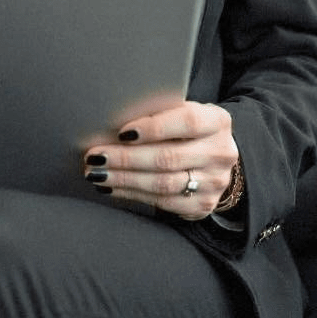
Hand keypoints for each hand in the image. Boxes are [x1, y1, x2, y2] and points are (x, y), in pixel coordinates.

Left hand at [83, 102, 237, 220]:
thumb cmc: (187, 128)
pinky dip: (132, 194)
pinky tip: (112, 187)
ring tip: (97, 173)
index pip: (187, 122)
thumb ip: (160, 112)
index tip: (122, 132)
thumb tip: (113, 115)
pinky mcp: (202, 205)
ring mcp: (214, 183)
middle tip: (96, 156)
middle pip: (168, 157)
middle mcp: (220, 153)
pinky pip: (162, 202)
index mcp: (217, 121)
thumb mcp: (183, 112)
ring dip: (124, 179)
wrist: (215, 158)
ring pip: (162, 183)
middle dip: (126, 158)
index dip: (154, 127)